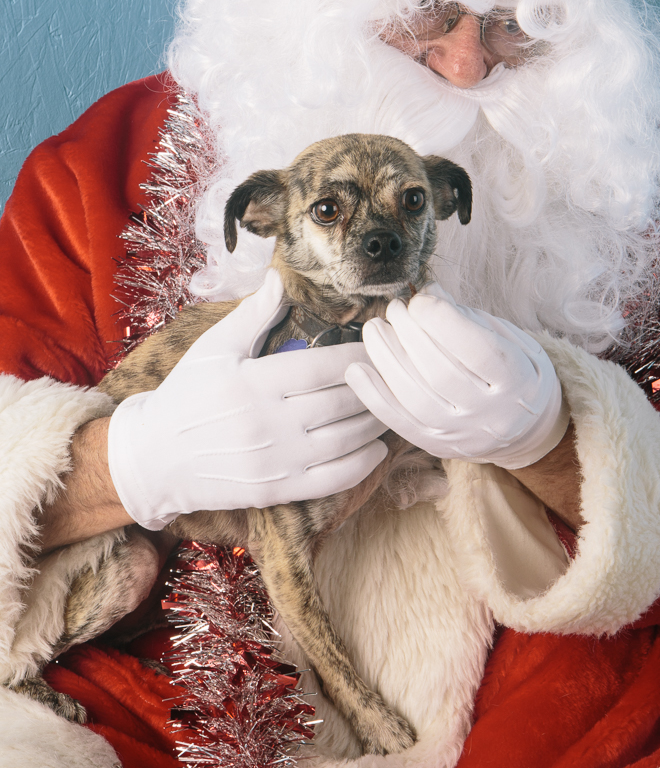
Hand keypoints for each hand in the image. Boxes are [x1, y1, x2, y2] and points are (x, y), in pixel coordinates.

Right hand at [107, 270, 386, 529]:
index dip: (358, 356)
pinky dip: (363, 463)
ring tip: (390, 405)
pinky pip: (333, 479)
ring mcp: (275, 461)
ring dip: (375, 422)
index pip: (324, 368)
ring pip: (344, 440)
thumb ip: (254, 315)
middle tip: (394, 374)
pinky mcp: (277, 490)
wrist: (156, 457)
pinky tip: (376, 447)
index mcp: (255, 383)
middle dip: (373, 387)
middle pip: (341, 403)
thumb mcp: (214, 349)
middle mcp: (269, 423)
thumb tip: (280, 277)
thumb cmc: (187, 394)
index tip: (378, 345)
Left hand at [345, 289, 566, 468]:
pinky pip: (397, 422)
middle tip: (395, 308)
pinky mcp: (436, 445)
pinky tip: (356, 369)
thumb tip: (429, 293)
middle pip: (439, 372)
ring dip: (386, 358)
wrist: (527, 428)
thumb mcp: (508, 337)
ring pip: (414, 397)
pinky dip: (372, 395)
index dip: (441, 320)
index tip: (420, 299)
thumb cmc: (516, 371)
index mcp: (515, 380)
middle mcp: (489, 413)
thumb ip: (469, 318)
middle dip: (409, 333)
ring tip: (374, 329)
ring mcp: (460, 433)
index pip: (475, 350)